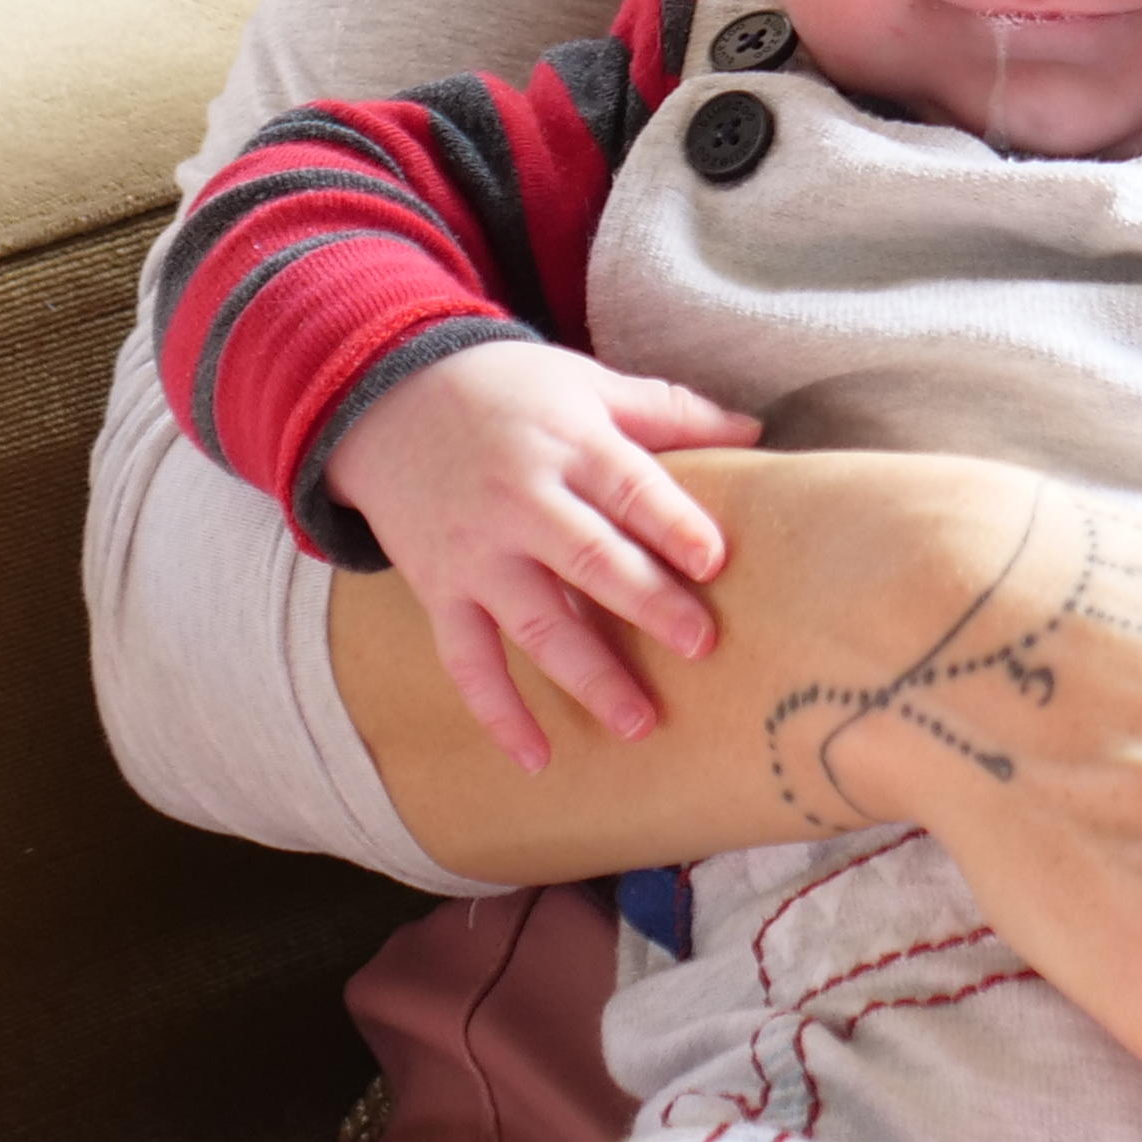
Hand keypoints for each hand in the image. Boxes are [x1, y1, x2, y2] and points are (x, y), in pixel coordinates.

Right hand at [324, 341, 758, 771]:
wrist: (386, 398)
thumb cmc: (507, 390)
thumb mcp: (583, 382)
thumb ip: (665, 410)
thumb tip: (755, 428)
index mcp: (567, 444)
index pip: (626, 486)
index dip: (670, 522)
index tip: (714, 561)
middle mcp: (519, 501)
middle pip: (588, 557)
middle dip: (645, 603)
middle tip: (701, 645)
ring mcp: (476, 552)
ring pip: (535, 621)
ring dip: (587, 676)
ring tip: (641, 724)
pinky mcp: (440, 589)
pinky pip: (466, 659)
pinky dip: (497, 712)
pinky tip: (537, 759)